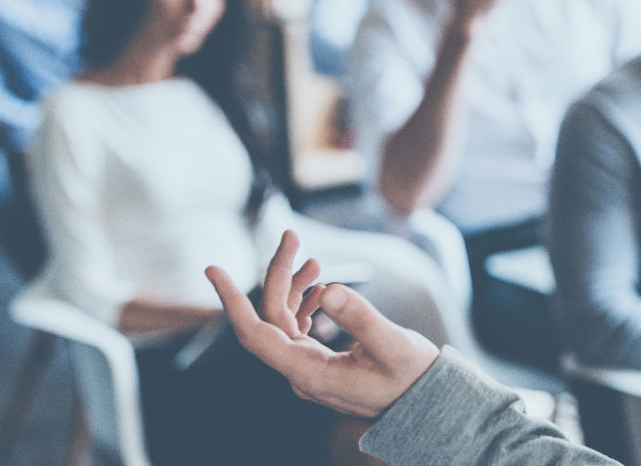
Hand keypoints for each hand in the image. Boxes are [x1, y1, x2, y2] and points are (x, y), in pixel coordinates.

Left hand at [206, 230, 439, 419]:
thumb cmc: (412, 379)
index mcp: (309, 373)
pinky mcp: (320, 363)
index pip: (256, 334)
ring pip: (284, 321)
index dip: (232, 301)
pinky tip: (319, 287)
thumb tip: (329, 290)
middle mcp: (301, 372)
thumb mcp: (393, 345)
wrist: (425, 405)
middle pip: (271, 318)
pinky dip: (304, 303)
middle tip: (292, 236)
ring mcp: (309, 368)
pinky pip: (298, 330)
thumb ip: (361, 319)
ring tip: (313, 259)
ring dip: (293, 287)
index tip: (214, 270)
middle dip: (278, 274)